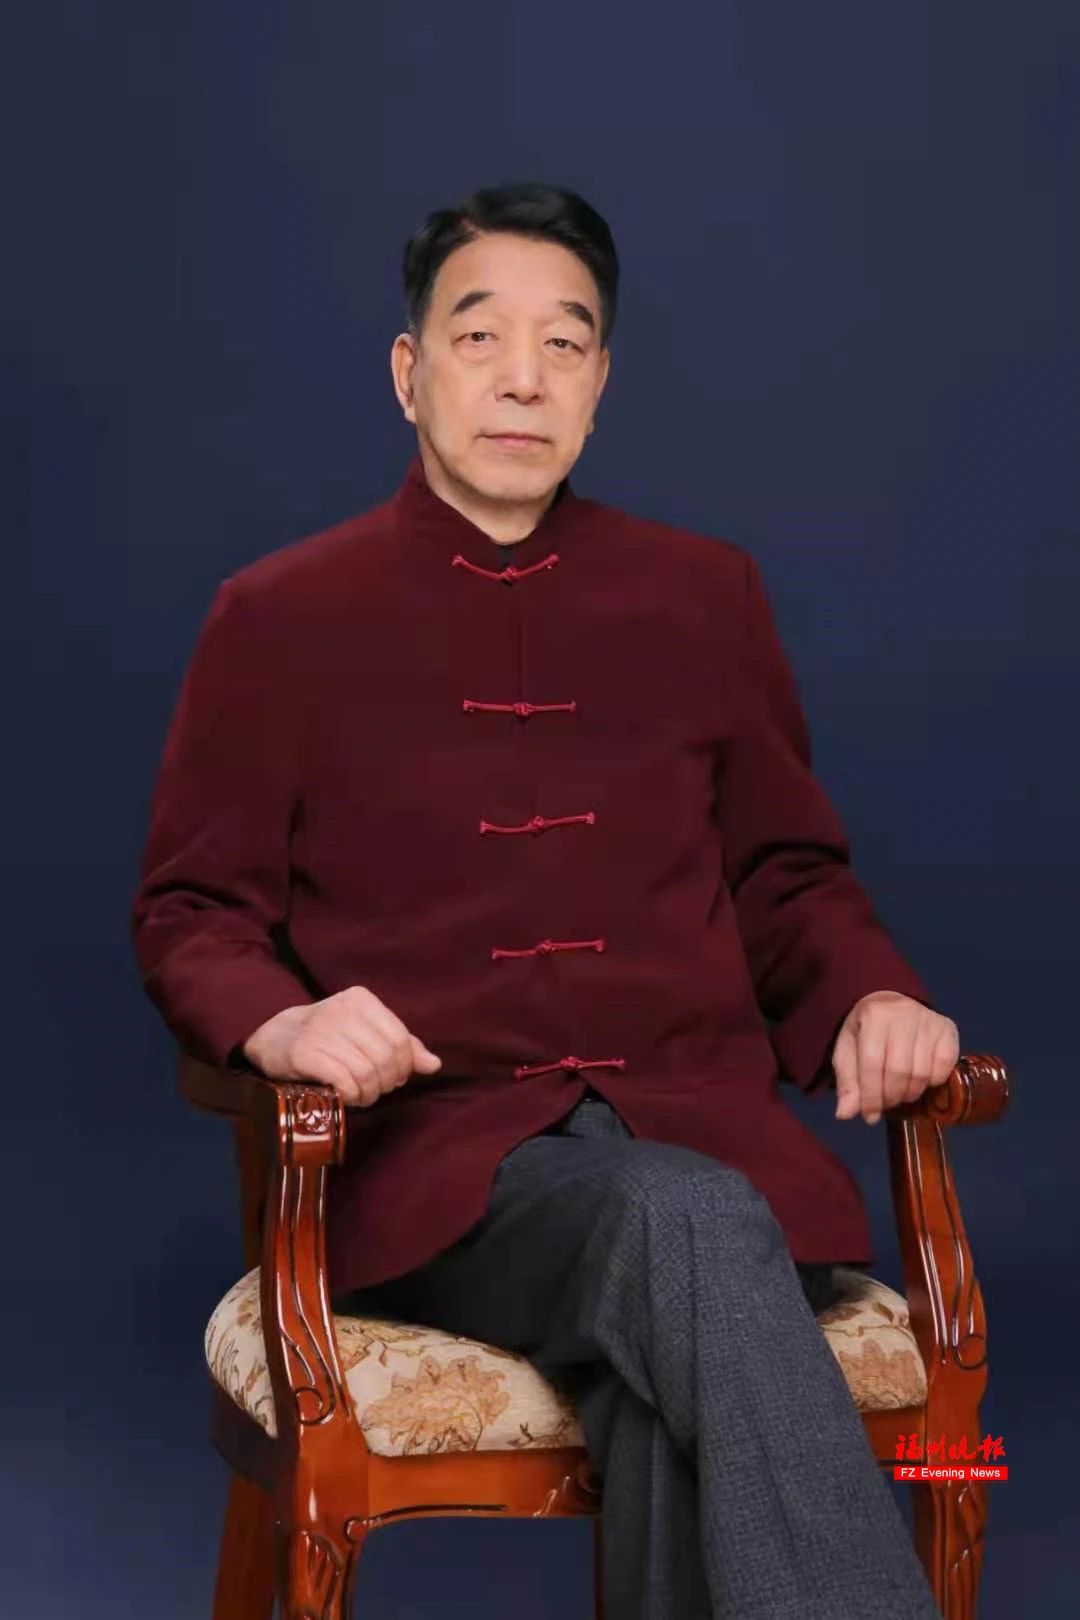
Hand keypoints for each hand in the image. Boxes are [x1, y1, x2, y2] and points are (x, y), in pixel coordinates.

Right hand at [242, 985, 441, 1105]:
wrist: (273, 1035)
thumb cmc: (327, 1036)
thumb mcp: (364, 1032)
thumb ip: (401, 1046)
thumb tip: (433, 1064)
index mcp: (361, 1000)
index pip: (400, 1038)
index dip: (404, 1065)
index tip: (395, 1077)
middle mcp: (341, 1011)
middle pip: (385, 1057)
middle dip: (387, 1082)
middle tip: (377, 1089)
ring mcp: (320, 1031)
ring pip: (367, 1072)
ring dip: (369, 1093)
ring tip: (362, 1095)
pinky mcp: (304, 1054)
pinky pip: (344, 1082)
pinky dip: (351, 1095)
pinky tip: (347, 1096)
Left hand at [831, 991, 958, 1124]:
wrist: (888, 1004)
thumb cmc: (865, 1031)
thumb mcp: (847, 1052)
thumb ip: (847, 1083)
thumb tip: (844, 1114)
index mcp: (873, 1015)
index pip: (872, 1064)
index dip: (871, 1097)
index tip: (869, 1116)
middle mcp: (903, 1013)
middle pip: (899, 1070)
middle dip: (891, 1096)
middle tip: (885, 1104)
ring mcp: (929, 1019)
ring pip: (922, 1072)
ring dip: (910, 1093)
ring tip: (899, 1094)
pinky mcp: (947, 1028)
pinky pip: (944, 1066)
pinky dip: (933, 1082)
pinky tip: (920, 1081)